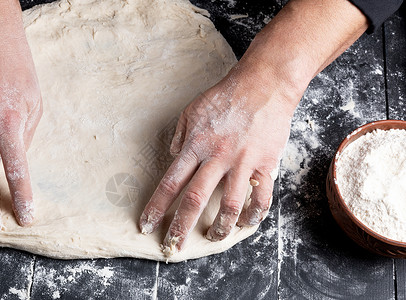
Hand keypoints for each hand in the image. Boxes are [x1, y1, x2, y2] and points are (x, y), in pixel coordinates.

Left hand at [139, 64, 295, 254]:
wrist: (263, 85)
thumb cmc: (225, 96)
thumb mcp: (192, 111)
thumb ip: (180, 136)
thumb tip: (173, 155)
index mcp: (195, 146)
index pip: (170, 183)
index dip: (156, 207)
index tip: (146, 225)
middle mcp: (216, 157)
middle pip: (194, 200)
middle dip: (181, 227)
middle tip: (173, 247)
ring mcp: (242, 162)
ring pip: (229, 205)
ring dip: (221, 228)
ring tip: (214, 238)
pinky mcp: (265, 163)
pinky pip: (261, 196)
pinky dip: (254, 214)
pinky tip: (247, 222)